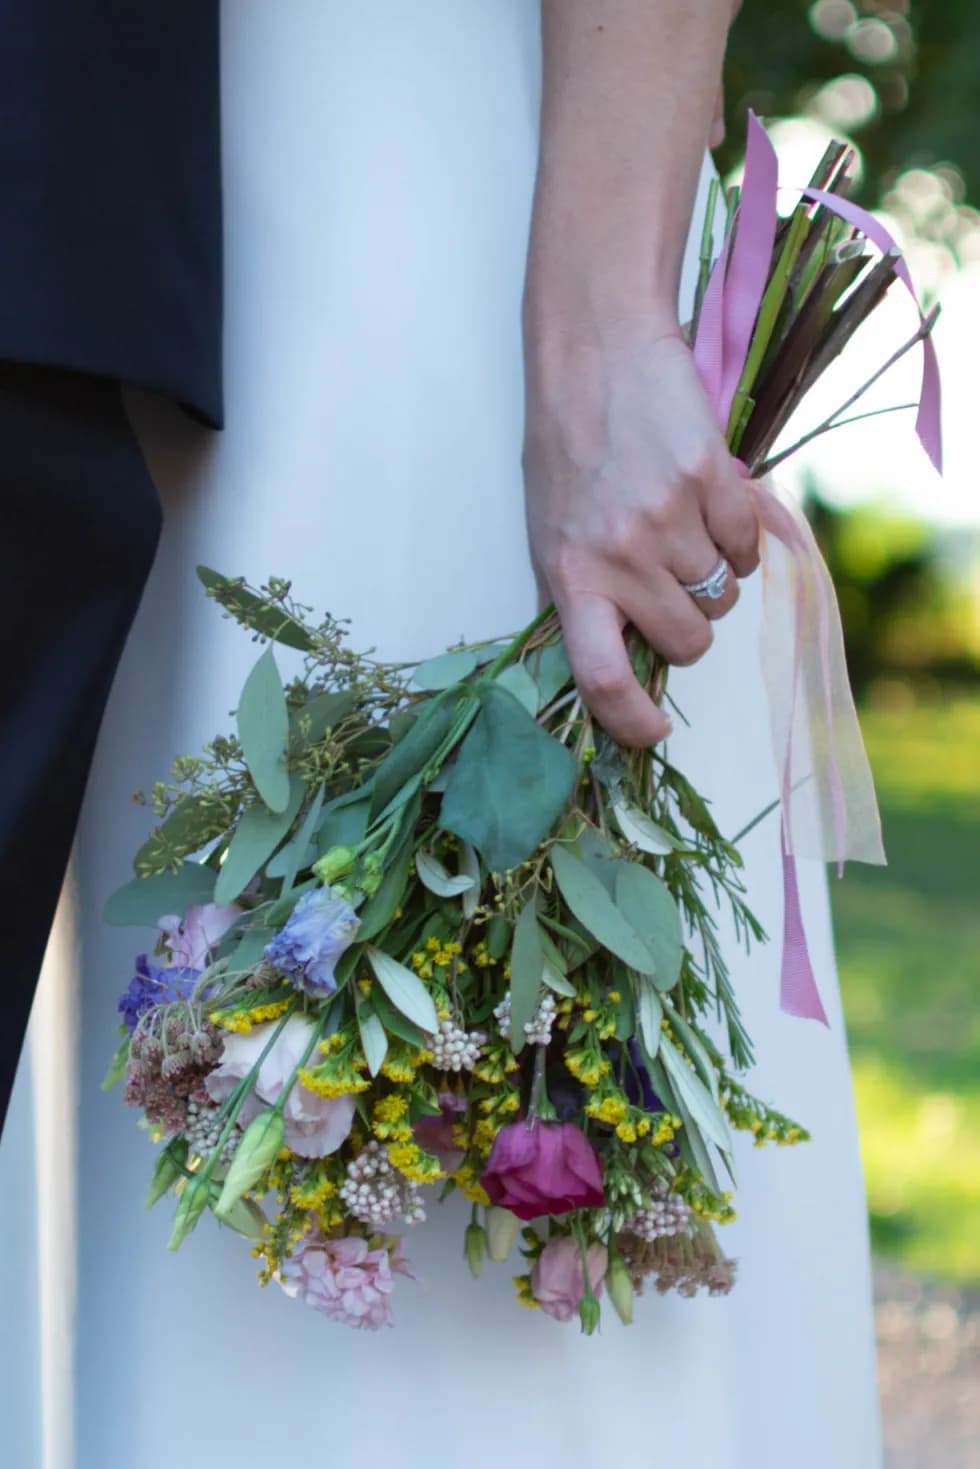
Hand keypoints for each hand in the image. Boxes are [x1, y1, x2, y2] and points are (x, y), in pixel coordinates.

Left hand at [523, 324, 758, 747]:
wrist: (595, 354)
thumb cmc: (565, 450)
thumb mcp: (549, 533)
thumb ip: (580, 598)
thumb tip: (613, 666)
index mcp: (569, 577)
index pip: (599, 677)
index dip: (630, 721)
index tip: (652, 732)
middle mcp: (618, 557)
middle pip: (690, 642)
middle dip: (690, 626)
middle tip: (669, 585)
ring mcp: (667, 520)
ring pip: (724, 597)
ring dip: (713, 576)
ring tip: (681, 528)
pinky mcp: (711, 481)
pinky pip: (750, 548)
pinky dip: (741, 537)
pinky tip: (709, 502)